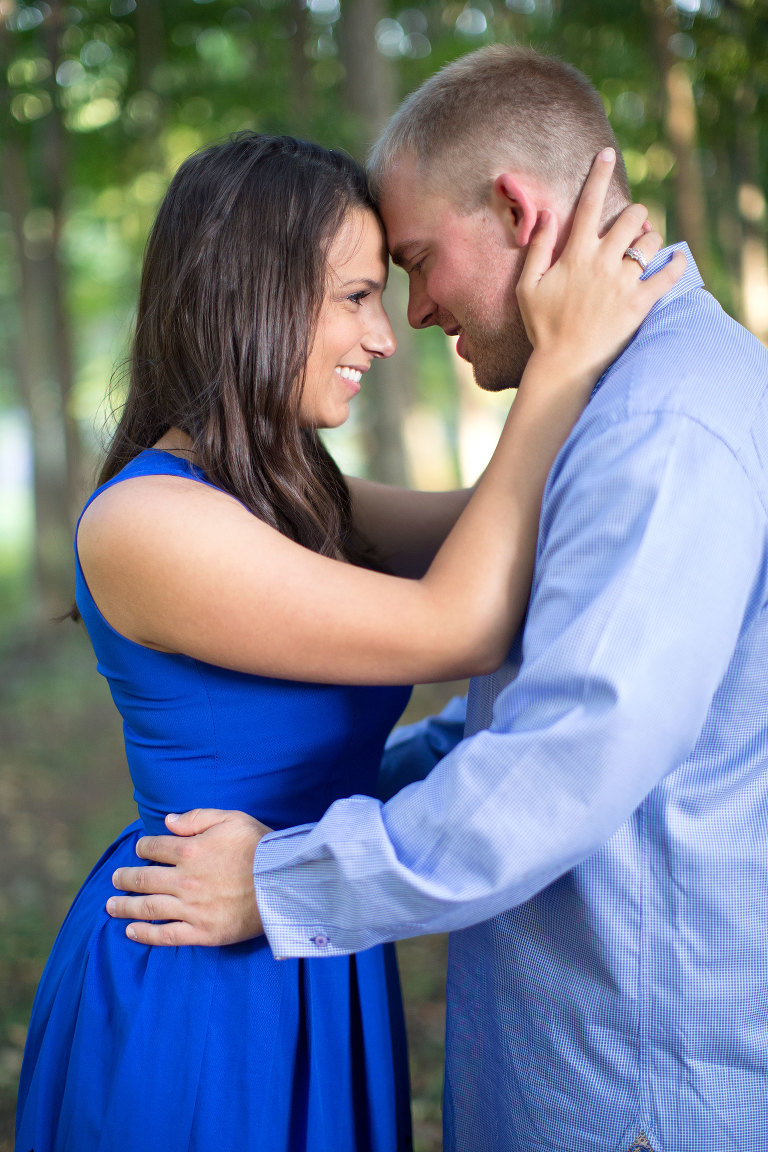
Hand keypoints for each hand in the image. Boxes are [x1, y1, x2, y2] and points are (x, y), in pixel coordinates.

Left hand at [106, 809, 269, 945]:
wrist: (284, 884)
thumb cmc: (260, 847)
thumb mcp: (231, 819)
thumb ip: (197, 818)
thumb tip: (168, 822)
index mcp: (190, 850)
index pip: (154, 848)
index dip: (143, 848)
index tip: (139, 850)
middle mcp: (184, 880)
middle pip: (144, 879)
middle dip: (125, 878)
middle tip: (115, 879)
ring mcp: (191, 908)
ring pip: (148, 908)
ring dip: (125, 906)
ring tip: (111, 905)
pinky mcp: (202, 932)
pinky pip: (166, 935)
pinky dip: (145, 934)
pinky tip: (131, 931)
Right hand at [517, 147, 686, 381]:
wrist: (564, 364)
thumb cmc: (543, 327)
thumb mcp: (527, 286)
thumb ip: (538, 248)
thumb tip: (548, 214)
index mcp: (575, 254)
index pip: (590, 203)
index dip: (598, 174)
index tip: (607, 154)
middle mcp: (602, 262)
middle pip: (631, 217)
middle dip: (636, 214)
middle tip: (634, 225)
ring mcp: (623, 283)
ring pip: (651, 241)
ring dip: (652, 237)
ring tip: (648, 245)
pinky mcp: (640, 303)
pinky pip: (668, 276)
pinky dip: (676, 264)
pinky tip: (677, 259)